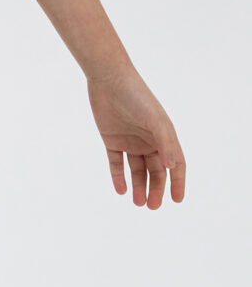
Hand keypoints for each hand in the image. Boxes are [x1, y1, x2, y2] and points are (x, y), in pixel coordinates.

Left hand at [86, 64, 185, 207]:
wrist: (109, 79)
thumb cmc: (136, 97)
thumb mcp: (154, 120)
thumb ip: (165, 142)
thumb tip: (173, 167)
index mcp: (164, 136)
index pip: (175, 165)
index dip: (178, 183)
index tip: (177, 200)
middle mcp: (149, 140)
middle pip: (155, 171)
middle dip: (156, 190)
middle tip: (152, 207)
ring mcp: (131, 141)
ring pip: (137, 170)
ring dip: (138, 187)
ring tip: (138, 203)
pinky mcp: (112, 140)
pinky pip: (116, 164)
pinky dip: (119, 177)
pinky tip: (121, 190)